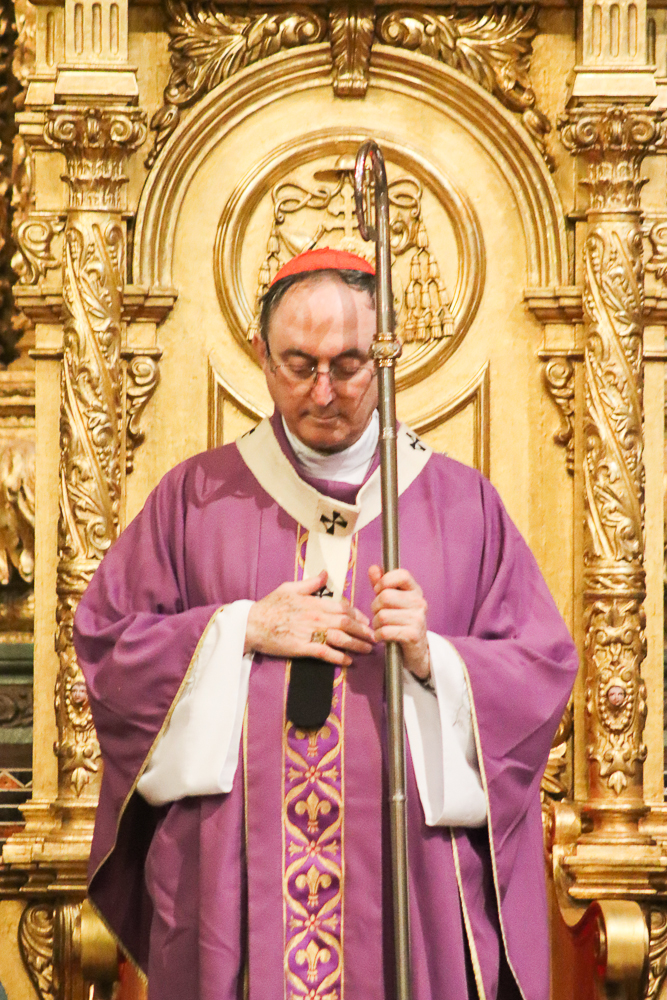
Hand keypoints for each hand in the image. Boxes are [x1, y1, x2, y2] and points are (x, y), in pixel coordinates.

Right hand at [245, 570, 374, 665]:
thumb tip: (325, 574)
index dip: (357, 614)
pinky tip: (348, 661)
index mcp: (314, 602)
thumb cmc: (269, 605)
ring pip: (340, 638)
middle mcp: (315, 617)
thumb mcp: (290, 588)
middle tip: (374, 636)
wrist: (252, 623)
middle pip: (346, 623)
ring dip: (356, 644)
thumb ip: (310, 583)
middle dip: (363, 630)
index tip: (366, 620)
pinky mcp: (302, 647)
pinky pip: (325, 653)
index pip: (342, 607)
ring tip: (367, 649)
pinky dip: (338, 657)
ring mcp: (310, 632)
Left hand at [368, 565, 429, 679]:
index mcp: (415, 591)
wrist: (416, 650)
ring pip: (383, 616)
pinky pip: (385, 631)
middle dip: (375, 607)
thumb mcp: (392, 601)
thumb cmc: (400, 622)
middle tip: (379, 615)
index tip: (379, 591)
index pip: (402, 575)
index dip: (385, 581)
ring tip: (381, 627)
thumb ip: (382, 585)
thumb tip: (373, 568)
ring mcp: (418, 619)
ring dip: (376, 624)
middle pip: (385, 597)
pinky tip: (382, 636)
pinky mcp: (413, 635)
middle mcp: (419, 603)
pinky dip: (378, 635)